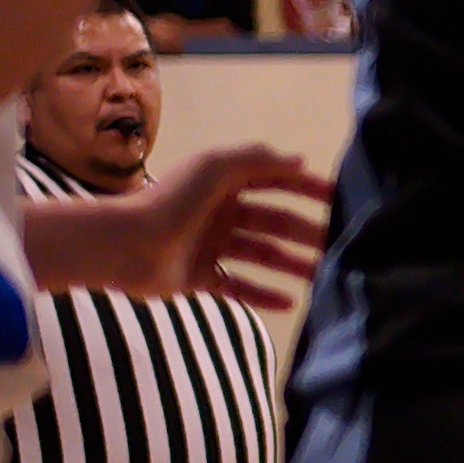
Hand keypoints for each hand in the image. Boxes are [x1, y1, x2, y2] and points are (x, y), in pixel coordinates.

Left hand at [67, 143, 331, 315]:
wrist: (125, 244)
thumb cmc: (172, 201)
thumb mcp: (215, 166)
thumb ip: (258, 159)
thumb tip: (299, 160)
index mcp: (223, 183)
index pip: (274, 181)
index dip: (305, 186)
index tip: (338, 197)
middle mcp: (220, 212)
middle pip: (273, 221)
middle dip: (304, 231)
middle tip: (337, 245)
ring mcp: (211, 245)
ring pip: (261, 255)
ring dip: (292, 265)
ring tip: (321, 276)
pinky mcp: (200, 277)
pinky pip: (239, 287)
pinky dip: (263, 295)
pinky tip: (289, 303)